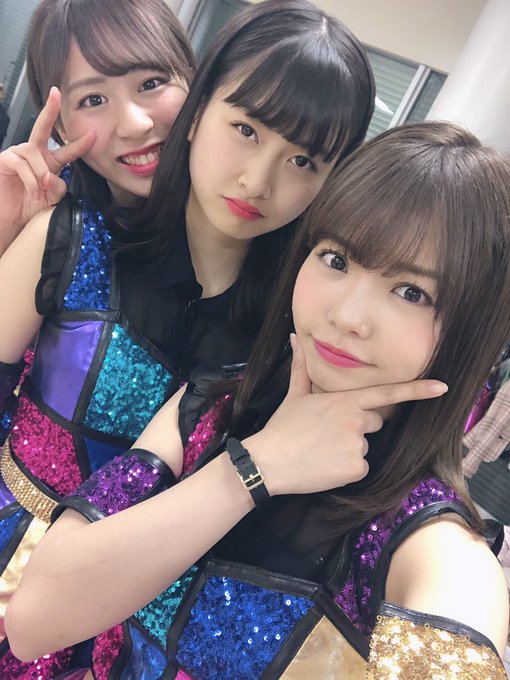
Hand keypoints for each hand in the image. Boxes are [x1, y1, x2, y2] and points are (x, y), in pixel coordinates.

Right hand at [0, 87, 95, 250]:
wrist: (11, 216)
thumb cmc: (30, 205)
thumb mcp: (51, 198)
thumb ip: (57, 187)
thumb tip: (49, 175)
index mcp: (49, 161)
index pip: (67, 151)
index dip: (80, 144)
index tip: (94, 134)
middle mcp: (34, 152)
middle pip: (43, 128)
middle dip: (50, 110)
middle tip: (56, 93)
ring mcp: (18, 153)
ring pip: (37, 158)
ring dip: (40, 178)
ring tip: (37, 192)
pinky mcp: (6, 158)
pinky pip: (24, 166)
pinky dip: (30, 181)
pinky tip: (29, 191)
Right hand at [246, 334, 447, 495]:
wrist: (269, 461)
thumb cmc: (282, 427)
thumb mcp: (294, 394)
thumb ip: (302, 365)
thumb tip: (296, 337)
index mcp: (345, 400)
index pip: (387, 394)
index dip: (417, 390)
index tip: (442, 387)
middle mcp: (356, 420)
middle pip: (374, 423)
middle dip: (357, 427)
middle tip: (327, 434)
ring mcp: (357, 444)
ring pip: (365, 446)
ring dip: (349, 449)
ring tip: (322, 450)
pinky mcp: (356, 468)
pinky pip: (360, 467)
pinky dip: (346, 469)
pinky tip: (325, 466)